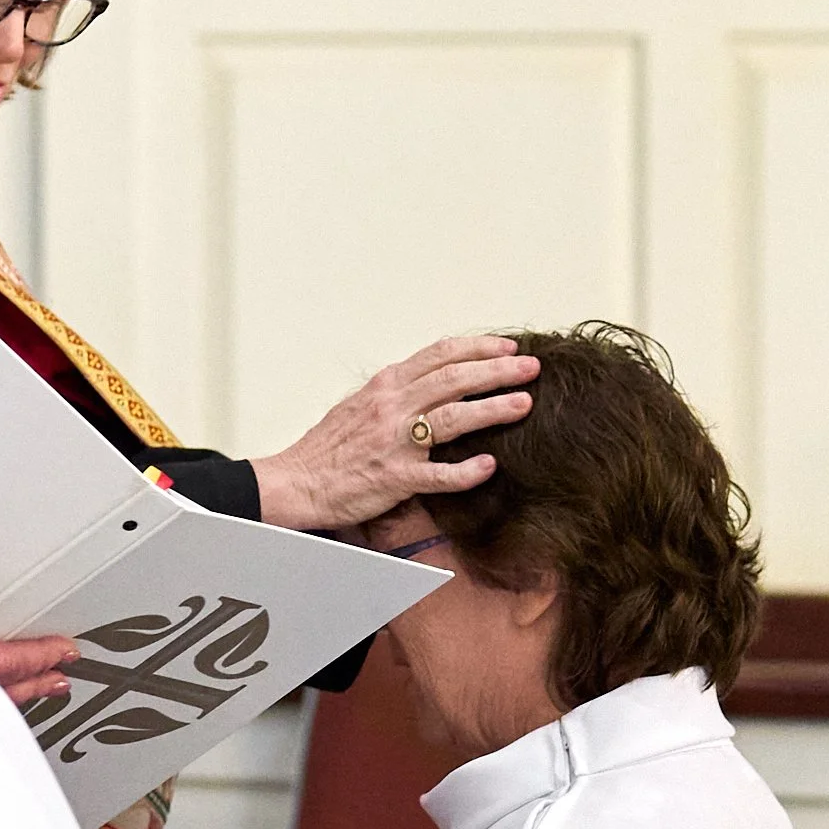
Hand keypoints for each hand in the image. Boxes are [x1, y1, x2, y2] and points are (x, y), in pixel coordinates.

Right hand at [250, 336, 540, 531]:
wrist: (296, 482)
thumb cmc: (328, 448)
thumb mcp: (361, 404)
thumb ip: (398, 391)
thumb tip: (435, 379)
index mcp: (386, 385)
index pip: (440, 354)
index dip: (478, 347)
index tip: (508, 346)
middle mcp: (392, 406)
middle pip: (455, 379)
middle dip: (499, 370)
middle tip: (531, 367)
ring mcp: (394, 442)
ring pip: (453, 418)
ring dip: (493, 408)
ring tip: (525, 404)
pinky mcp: (394, 478)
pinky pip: (437, 474)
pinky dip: (466, 471)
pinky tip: (490, 467)